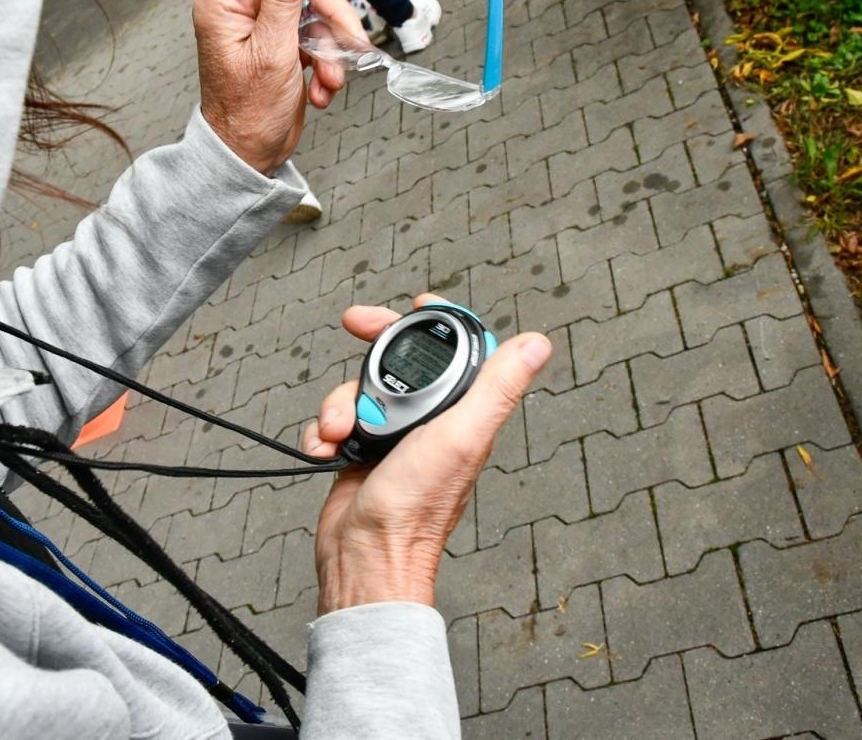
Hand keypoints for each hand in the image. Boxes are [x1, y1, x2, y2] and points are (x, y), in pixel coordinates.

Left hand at [193, 0, 363, 173]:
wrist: (248, 157)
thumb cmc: (247, 114)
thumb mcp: (272, 49)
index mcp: (226, 0)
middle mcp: (241, 7)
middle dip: (329, 14)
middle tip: (349, 42)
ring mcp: (261, 27)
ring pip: (313, 12)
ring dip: (331, 47)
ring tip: (331, 80)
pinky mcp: (280, 45)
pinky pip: (314, 36)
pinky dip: (326, 62)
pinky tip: (321, 89)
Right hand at [300, 295, 551, 612]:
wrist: (364, 556)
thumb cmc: (416, 509)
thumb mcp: (462, 436)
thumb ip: (497, 388)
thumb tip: (536, 345)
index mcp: (461, 411)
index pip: (454, 349)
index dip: (436, 322)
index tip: (416, 306)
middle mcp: (430, 420)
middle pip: (400, 359)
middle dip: (374, 345)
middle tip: (355, 323)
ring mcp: (394, 434)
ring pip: (361, 387)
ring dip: (340, 401)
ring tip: (340, 429)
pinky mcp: (361, 449)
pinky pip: (336, 418)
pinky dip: (324, 428)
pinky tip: (325, 447)